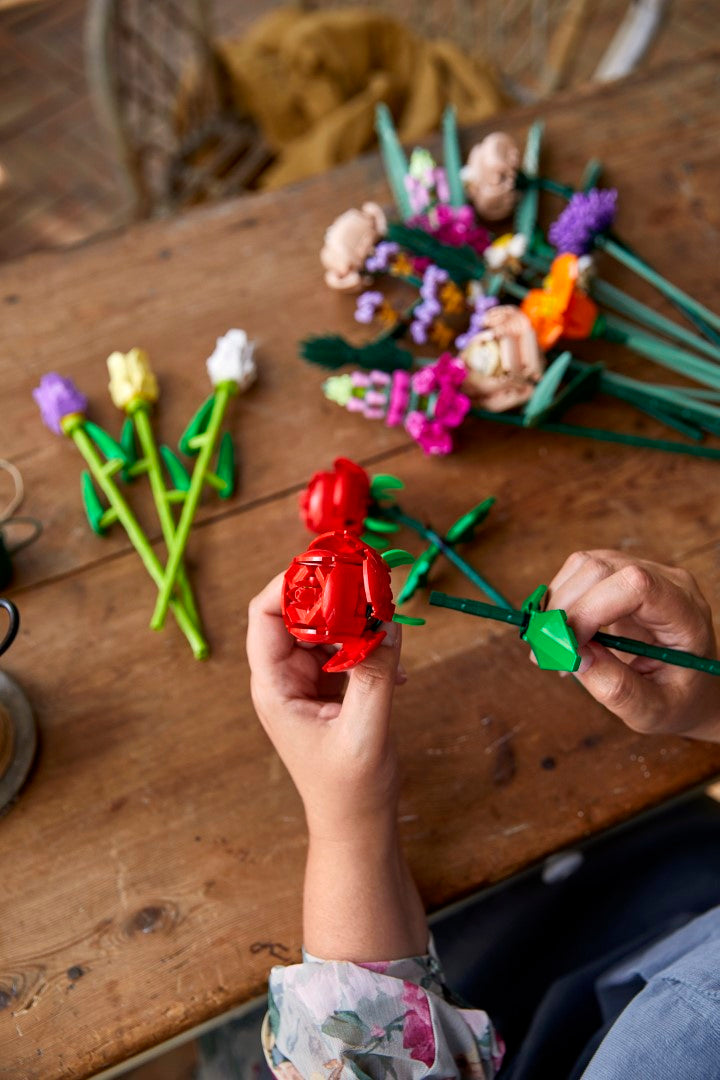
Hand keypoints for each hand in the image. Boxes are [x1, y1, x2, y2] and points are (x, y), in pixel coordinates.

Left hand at [247, 572, 405, 840]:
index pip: (265, 616)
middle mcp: (284, 679)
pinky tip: (394, 662)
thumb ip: (375, 674)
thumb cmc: (349, 790)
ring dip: (353, 618)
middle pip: (295, 614)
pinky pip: (343, 648)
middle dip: (330, 594)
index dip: (290, 584)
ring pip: (323, 628)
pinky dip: (366, 644)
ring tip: (387, 617)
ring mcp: (305, 683)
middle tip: (368, 581)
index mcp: (275, 687)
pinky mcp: (327, 689)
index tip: (329, 566)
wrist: (356, 824)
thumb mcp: (366, 730)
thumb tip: (387, 623)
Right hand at [547, 550, 719, 741]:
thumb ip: (617, 687)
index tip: (570, 646)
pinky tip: (563, 635)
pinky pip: (578, 574)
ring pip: (583, 565)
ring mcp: (643, 573)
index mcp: (685, 614)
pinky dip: (559, 603)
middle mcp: (666, 583)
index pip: (637, 584)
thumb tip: (574, 654)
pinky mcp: (620, 576)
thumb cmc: (678, 700)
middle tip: (548, 654)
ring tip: (556, 648)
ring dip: (557, 606)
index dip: (592, 608)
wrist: (688, 688)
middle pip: (601, 569)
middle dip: (565, 610)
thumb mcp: (652, 710)